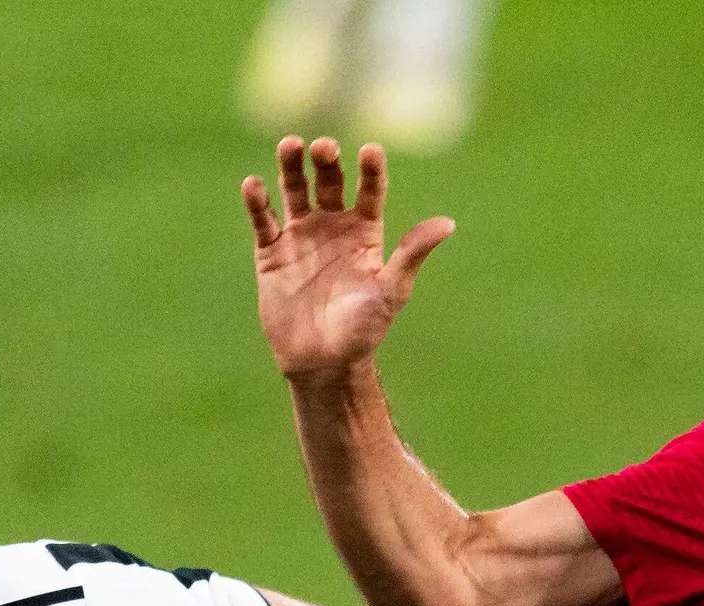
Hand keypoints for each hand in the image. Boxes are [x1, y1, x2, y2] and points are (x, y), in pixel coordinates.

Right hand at [243, 137, 452, 382]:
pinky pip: (263, 220)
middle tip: (324, 146)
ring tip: (291, 144)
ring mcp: (301, 235)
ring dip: (292, 166)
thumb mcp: (391, 290)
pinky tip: (254, 184)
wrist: (324, 362)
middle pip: (329, 180)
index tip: (371, 150)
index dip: (371, 169)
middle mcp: (333, 225)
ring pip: (295, 189)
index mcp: (365, 231)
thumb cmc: (364, 329)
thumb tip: (448, 224)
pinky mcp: (272, 252)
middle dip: (326, 161)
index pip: (370, 190)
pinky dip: (258, 201)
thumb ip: (412, 253)